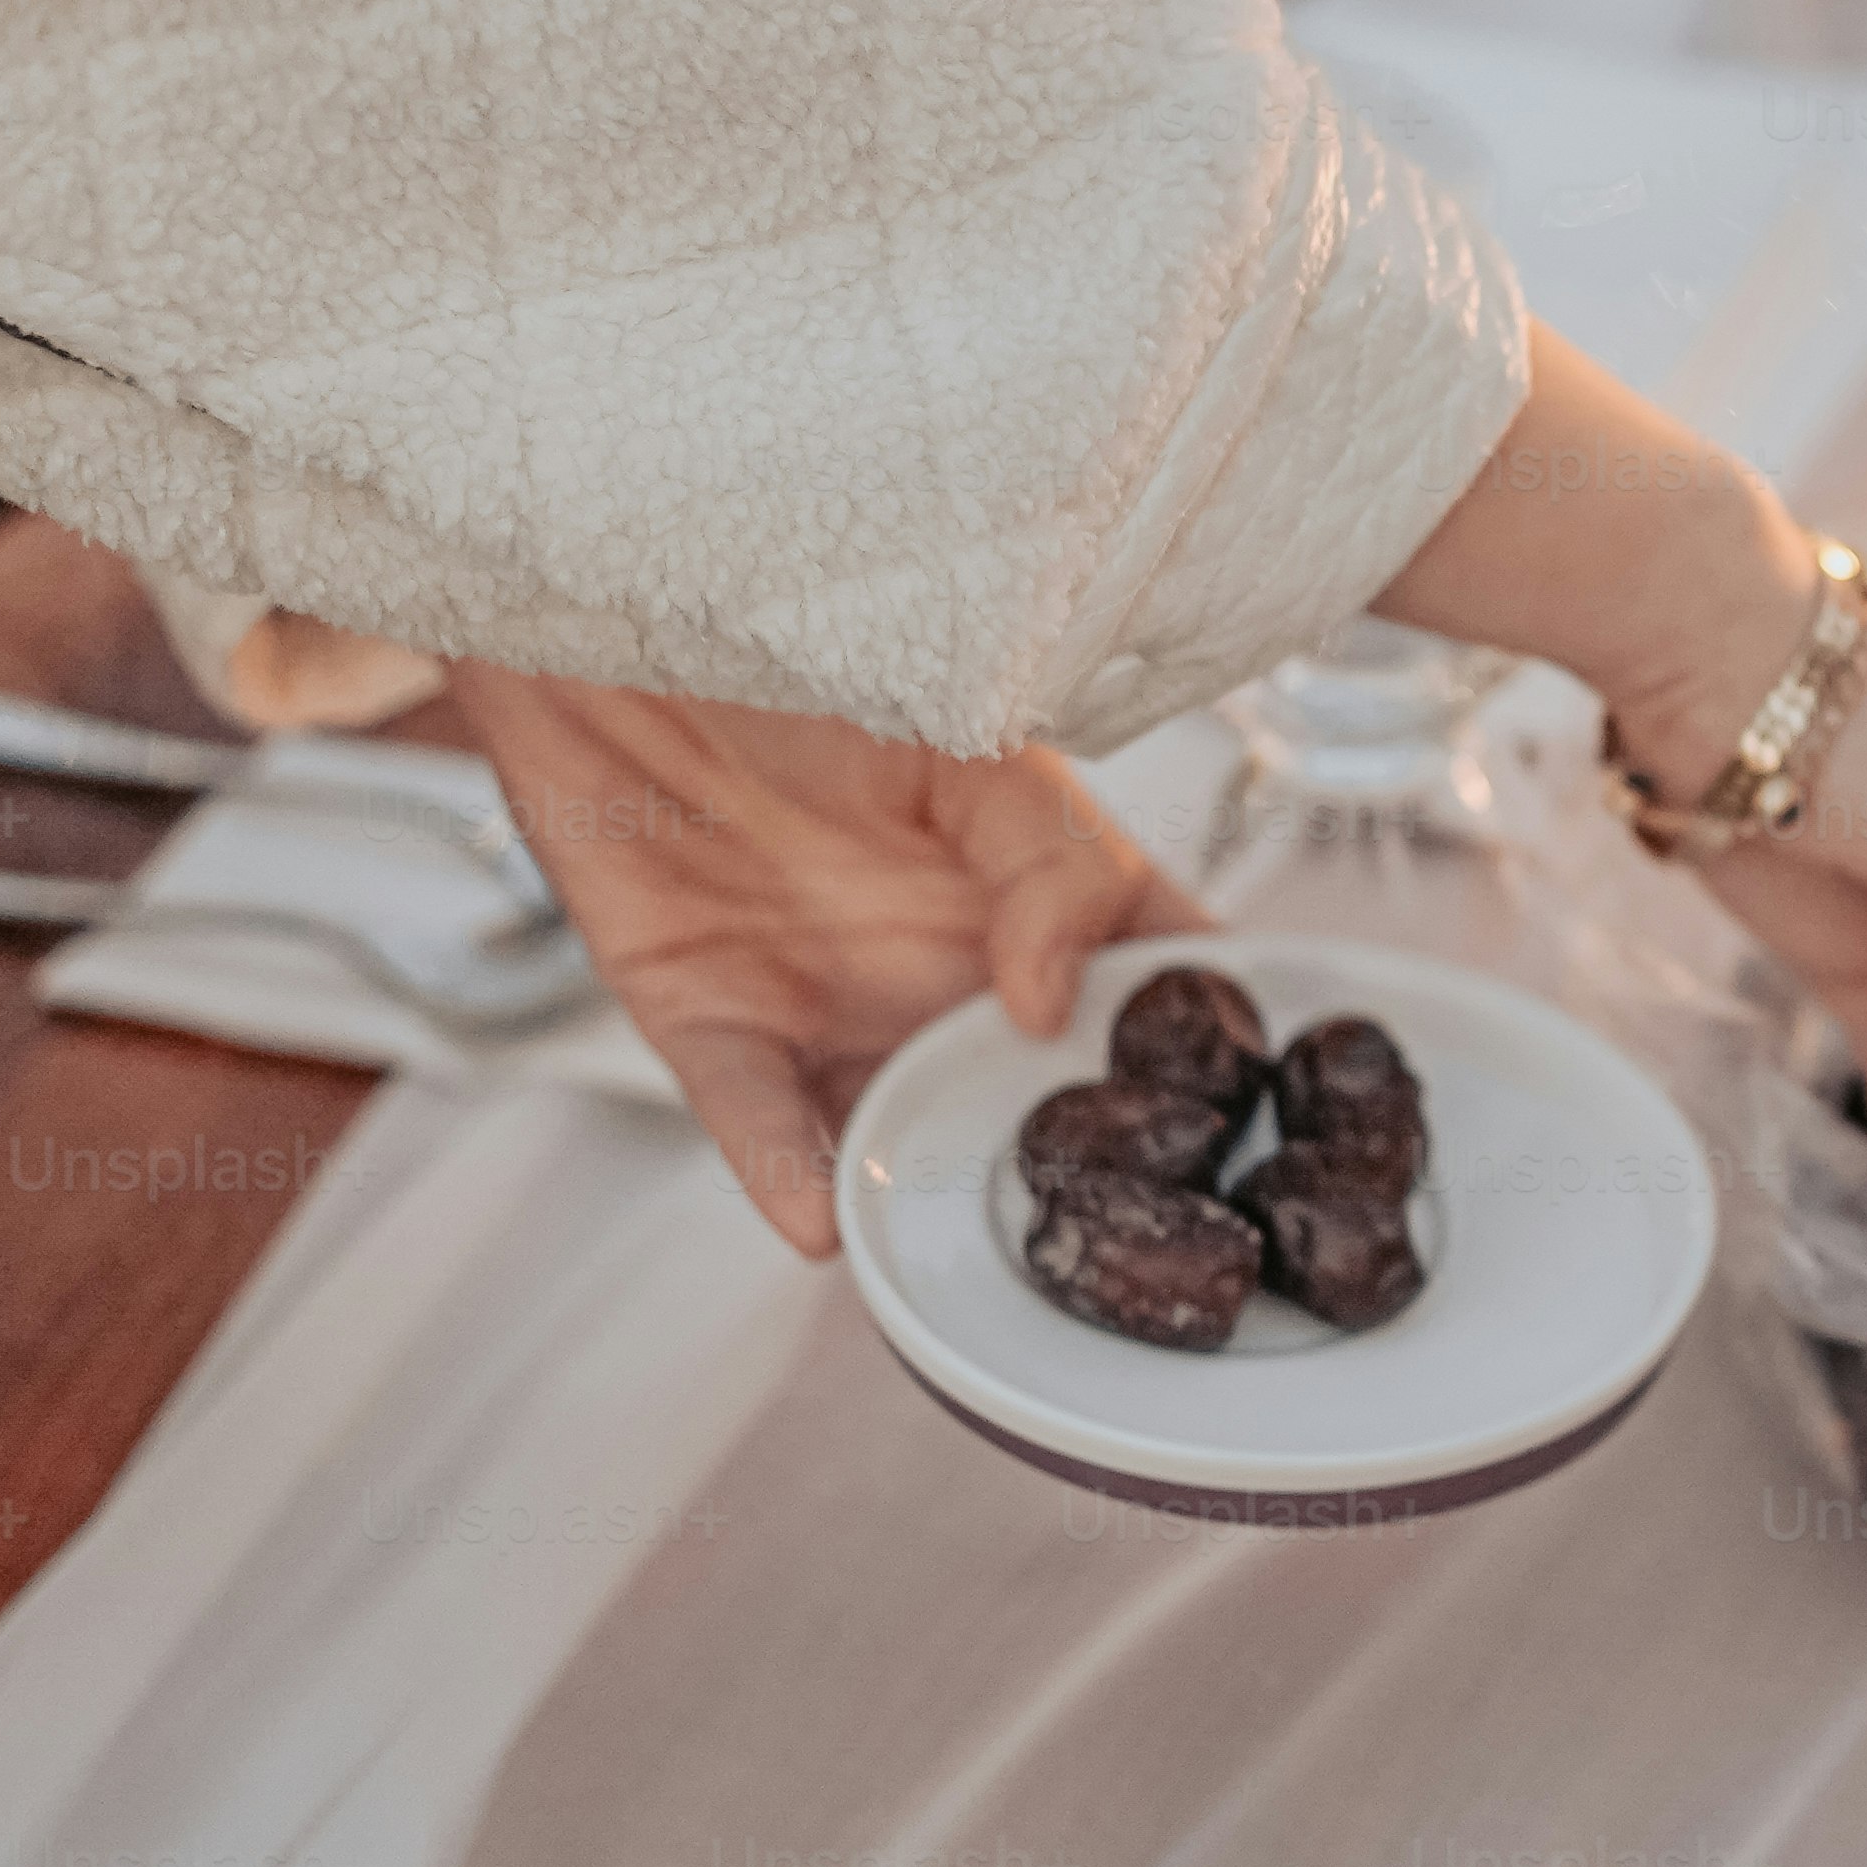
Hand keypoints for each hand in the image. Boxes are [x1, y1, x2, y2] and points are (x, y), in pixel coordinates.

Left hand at [434, 662, 1192, 1256]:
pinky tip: (822, 1222)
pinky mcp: (711, 1020)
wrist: (606, 618)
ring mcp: (831, 1002)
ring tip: (980, 1248)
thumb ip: (1046, 861)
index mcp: (1032, 889)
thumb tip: (1057, 1004)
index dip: (1209, 1045)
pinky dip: (789, 1176)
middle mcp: (943, 965)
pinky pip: (755, 1120)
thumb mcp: (967, 733)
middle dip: (1082, 1167)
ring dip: (937, 1194)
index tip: (1260, 1107)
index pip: (1151, 978)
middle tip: (1128, 1225)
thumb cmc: (798, 648)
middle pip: (1035, 1094)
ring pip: (902, 1134)